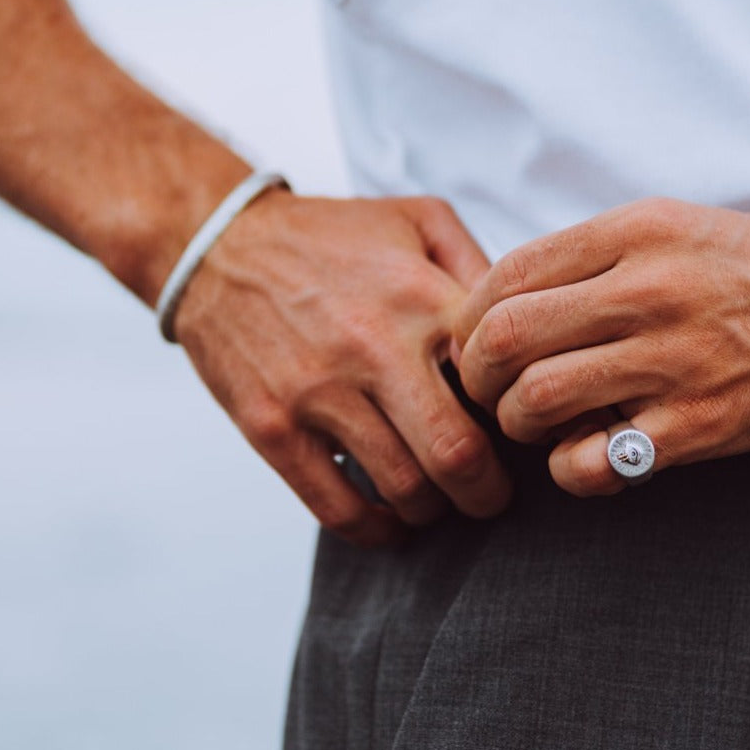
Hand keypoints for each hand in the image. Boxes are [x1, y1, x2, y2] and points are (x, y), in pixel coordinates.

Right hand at [174, 189, 512, 546]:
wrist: (220, 246)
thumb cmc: (333, 236)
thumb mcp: (419, 220)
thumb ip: (481, 266)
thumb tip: (529, 335)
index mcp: (419, 295)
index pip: (497, 381)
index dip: (521, 418)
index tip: (521, 434)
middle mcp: (372, 346)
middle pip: (456, 455)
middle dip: (489, 492)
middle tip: (493, 495)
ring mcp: (317, 391)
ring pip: (404, 489)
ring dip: (434, 509)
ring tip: (440, 498)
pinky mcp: (271, 427)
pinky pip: (337, 507)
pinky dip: (377, 530)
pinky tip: (392, 520)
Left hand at [452, 197, 749, 495]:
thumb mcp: (668, 223)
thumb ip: (589, 253)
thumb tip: (505, 296)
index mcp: (635, 233)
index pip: (508, 273)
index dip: (470, 314)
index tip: (472, 337)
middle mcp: (648, 291)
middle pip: (505, 336)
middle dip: (475, 371)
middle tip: (486, 385)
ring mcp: (674, 361)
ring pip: (536, 399)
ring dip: (515, 421)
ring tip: (529, 421)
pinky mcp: (700, 425)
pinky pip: (594, 461)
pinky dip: (567, 468)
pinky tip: (579, 456)